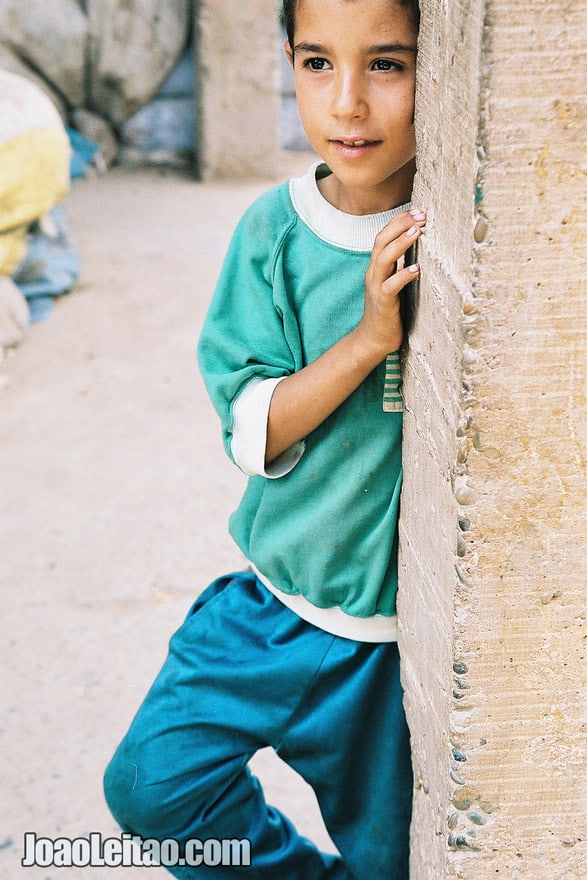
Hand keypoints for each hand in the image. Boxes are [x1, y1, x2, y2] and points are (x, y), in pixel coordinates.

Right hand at [354, 209, 425, 362]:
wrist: (373, 339)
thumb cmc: (388, 311)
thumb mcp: (394, 283)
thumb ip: (400, 265)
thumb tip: (416, 248)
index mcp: (377, 267)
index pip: (383, 236)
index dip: (398, 221)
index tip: (417, 211)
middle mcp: (374, 274)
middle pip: (381, 241)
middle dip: (400, 225)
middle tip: (420, 215)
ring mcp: (377, 288)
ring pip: (384, 259)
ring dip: (401, 244)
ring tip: (417, 232)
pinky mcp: (383, 303)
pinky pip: (391, 286)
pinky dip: (403, 276)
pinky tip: (416, 269)